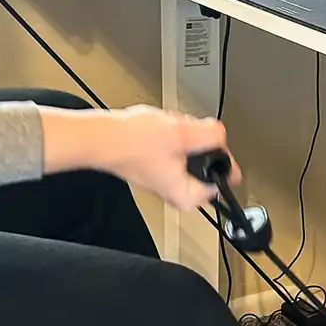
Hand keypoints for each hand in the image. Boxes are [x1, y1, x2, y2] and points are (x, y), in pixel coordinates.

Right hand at [41, 105, 241, 210]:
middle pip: (207, 162)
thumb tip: (221, 135)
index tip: (211, 142)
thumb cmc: (134, 143)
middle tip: (182, 133)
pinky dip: (169, 135)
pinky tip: (158, 130)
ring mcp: (165, 179)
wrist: (102, 137)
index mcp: (188, 196)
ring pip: (191, 152)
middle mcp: (177, 193)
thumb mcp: (185, 133)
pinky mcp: (156, 166)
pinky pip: (175, 147)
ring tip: (166, 130)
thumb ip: (213, 136)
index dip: (219, 153)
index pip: (223, 177)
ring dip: (183, 135)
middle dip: (197, 141)